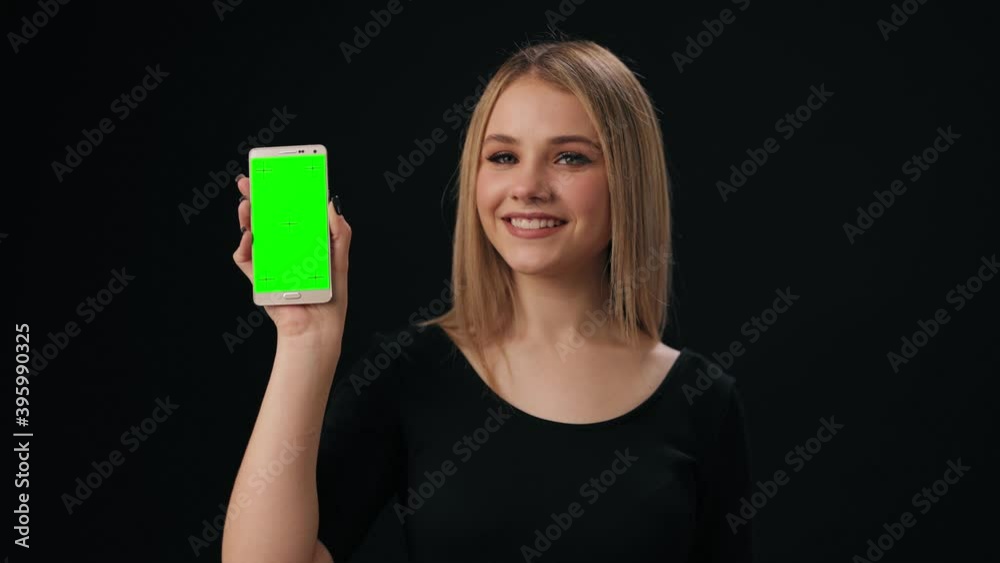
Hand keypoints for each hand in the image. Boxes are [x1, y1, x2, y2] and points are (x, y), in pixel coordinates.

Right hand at [232, 174, 350, 346]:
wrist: (319, 327)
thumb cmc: (331, 295)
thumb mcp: (339, 258)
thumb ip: (338, 231)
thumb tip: (330, 203)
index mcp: (302, 241)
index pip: (288, 211)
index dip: (280, 193)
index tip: (276, 175)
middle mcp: (284, 249)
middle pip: (266, 218)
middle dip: (256, 198)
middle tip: (249, 181)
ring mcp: (270, 263)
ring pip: (252, 234)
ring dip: (246, 217)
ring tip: (246, 203)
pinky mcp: (260, 279)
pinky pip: (245, 260)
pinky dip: (244, 247)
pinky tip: (249, 237)